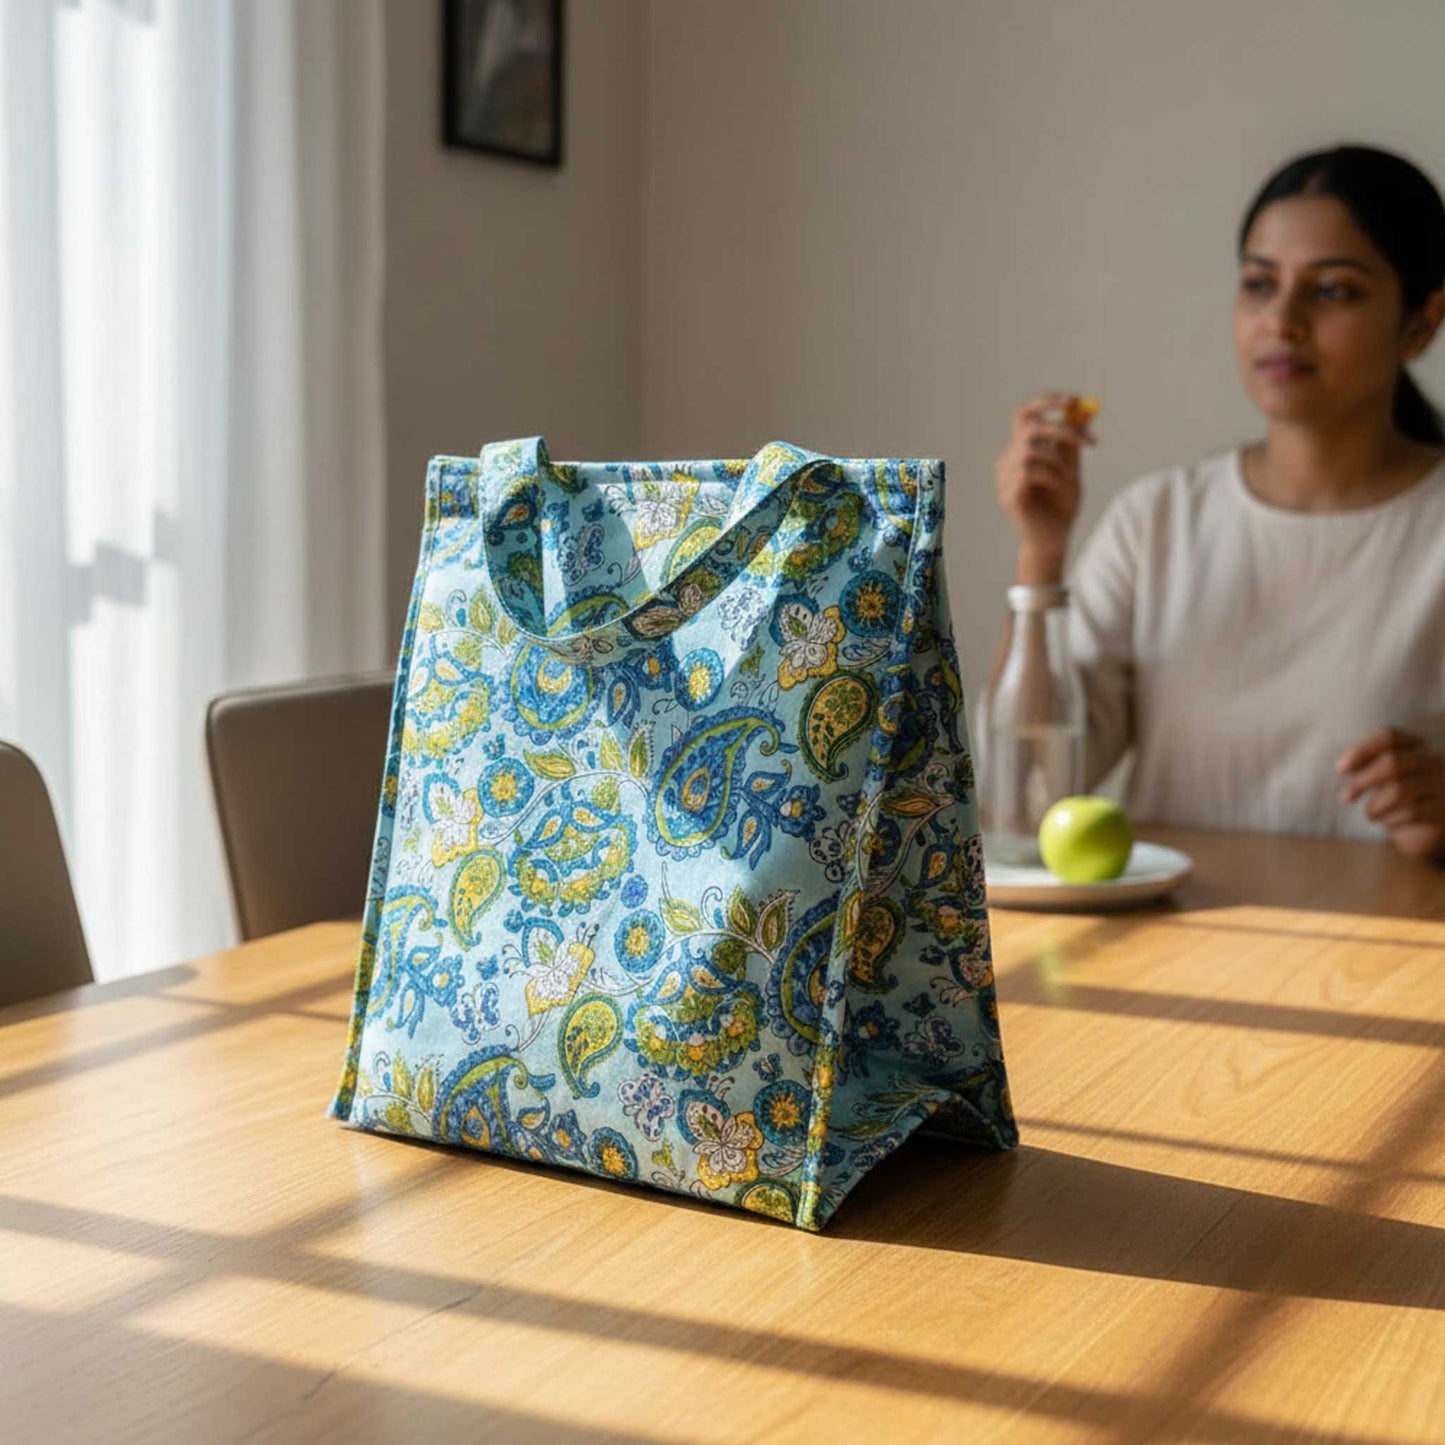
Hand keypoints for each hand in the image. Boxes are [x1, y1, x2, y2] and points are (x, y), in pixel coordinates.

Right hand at [994, 392, 1095, 576]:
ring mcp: (1004, 478)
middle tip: (1090, 440)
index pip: (1025, 415)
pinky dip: (1050, 476)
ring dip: (1057, 460)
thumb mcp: (1070, 469)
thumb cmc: (1060, 506)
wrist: (1054, 540)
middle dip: (1063, 429)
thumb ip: (1072, 443)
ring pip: (1029, 449)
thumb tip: (1083, 412)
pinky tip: (1057, 488)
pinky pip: (1028, 472)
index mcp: (1020, 450)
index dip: (1045, 402)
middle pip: (1029, 427)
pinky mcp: (1008, 495)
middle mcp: (1008, 460)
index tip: (1072, 400)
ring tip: (1068, 477)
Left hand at [1337, 726, 1444, 862]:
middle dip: (1362, 781)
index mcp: (1417, 746)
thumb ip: (1368, 765)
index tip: (1340, 768)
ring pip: (1399, 791)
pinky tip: (1388, 824)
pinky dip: (1391, 821)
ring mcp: (1442, 785)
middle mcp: (1434, 761)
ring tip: (1371, 814)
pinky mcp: (1443, 810)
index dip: (1362, 750)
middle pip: (1392, 763)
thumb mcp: (1386, 776)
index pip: (1389, 737)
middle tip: (1345, 798)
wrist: (1433, 825)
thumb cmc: (1402, 796)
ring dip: (1375, 806)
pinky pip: (1411, 813)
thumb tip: (1344, 766)